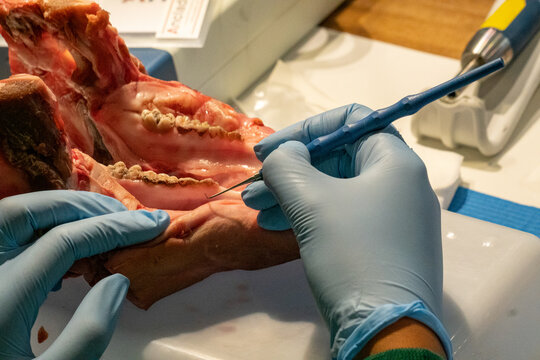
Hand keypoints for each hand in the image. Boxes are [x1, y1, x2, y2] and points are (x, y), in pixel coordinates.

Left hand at [0, 190, 169, 359]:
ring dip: (62, 213)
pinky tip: (70, 251)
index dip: (114, 228)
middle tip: (126, 214)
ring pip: (13, 217)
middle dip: (83, 206)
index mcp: (1, 297)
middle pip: (28, 212)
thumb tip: (118, 281)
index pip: (65, 241)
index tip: (153, 225)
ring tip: (105, 223)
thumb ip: (89, 334)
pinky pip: (8, 237)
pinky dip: (43, 231)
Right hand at [242, 104, 451, 358]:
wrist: (387, 329)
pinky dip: (312, 215)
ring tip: (256, 208)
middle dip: (293, 169)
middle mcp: (401, 183)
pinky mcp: (387, 243)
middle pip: (339, 157)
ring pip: (337, 190)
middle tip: (256, 184)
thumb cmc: (353, 254)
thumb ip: (288, 166)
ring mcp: (396, 216)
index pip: (351, 120)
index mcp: (395, 161)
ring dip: (295, 194)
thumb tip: (286, 153)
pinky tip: (278, 225)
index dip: (305, 129)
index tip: (271, 149)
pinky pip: (345, 215)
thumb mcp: (312, 203)